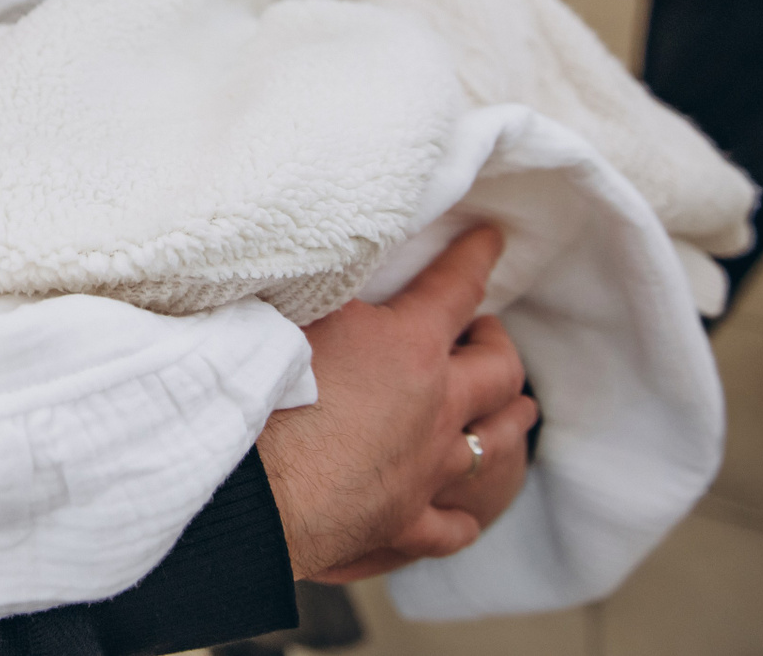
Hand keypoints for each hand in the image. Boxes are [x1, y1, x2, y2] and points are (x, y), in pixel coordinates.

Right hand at [257, 226, 536, 580]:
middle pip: (499, 370)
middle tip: (487, 332)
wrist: (250, 487)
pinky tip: (461, 512)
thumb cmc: (264, 390)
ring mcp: (426, 468)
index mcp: (410, 347)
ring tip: (511, 408)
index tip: (491, 237)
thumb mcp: (295, 311)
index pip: (456, 287)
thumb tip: (332, 252)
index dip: (475, 255)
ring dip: (506, 419)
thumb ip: (328, 285)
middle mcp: (436, 407)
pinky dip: (459, 514)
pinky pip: (450, 525)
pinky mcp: (404, 520)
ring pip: (494, 444)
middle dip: (498, 344)